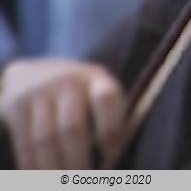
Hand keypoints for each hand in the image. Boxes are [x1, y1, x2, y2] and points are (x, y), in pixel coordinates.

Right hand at [0, 58, 127, 169]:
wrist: (35, 72)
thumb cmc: (78, 93)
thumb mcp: (99, 93)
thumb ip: (110, 119)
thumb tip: (111, 161)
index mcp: (96, 78)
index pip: (107, 99)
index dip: (112, 130)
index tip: (112, 157)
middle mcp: (67, 81)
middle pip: (72, 128)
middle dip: (78, 162)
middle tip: (83, 181)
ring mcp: (38, 91)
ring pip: (46, 140)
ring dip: (54, 169)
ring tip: (63, 184)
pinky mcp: (15, 105)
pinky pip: (24, 143)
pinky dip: (32, 166)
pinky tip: (39, 179)